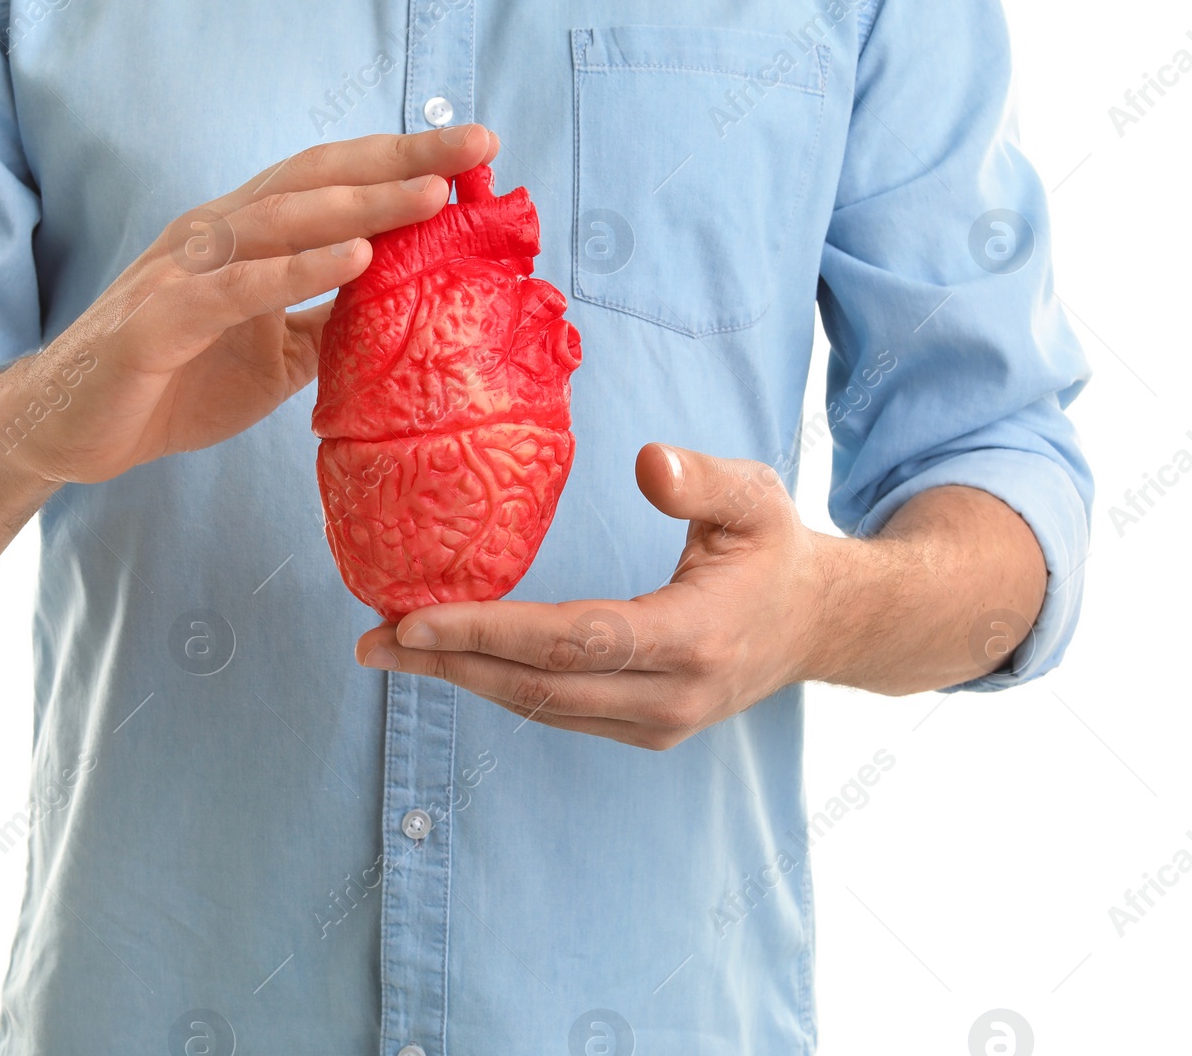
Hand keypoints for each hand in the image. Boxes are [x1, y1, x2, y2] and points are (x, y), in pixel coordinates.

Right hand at [0, 124, 499, 484]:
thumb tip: (404, 315)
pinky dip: (295, 270)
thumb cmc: (171, 381)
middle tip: (477, 145)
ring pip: (279, 220)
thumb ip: (329, 326)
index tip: (478, 151)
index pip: (332, 182)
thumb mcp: (274, 356)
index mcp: (244, 235)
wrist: (68, 430)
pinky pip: (235, 288)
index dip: (400, 161)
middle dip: (399, 160)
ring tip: (430, 193)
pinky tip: (354, 261)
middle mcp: (215, 234)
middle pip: (317, 180)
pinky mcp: (157, 320)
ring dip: (359, 205)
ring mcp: (183, 271)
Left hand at [354, 444, 840, 749]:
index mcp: (693, 636)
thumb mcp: (755, 497)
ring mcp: (657, 724)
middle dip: (448, 664)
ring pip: (539, 708)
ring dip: (461, 679)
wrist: (821, 625)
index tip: (415, 620)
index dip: (489, 632)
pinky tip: (450, 660)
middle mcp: (670, 696)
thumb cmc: (776, 549)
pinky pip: (556, 712)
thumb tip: (645, 460)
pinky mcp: (644, 731)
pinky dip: (497, 686)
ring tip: (389, 647)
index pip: (573, 640)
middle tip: (370, 639)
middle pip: (538, 687)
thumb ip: (702, 480)